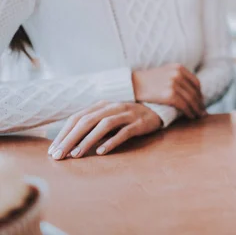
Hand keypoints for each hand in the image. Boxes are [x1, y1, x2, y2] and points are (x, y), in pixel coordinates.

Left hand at [47, 101, 161, 159]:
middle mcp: (113, 107)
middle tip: (59, 155)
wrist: (157, 112)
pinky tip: (101, 152)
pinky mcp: (140, 123)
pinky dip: (112, 141)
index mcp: (102, 105)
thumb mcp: (108, 118)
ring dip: (88, 140)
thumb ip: (92, 126)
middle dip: (71, 139)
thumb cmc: (127, 119)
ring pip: (104, 125)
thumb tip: (68, 143)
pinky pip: (124, 132)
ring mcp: (127, 114)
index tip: (53, 150)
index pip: (78, 117)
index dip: (64, 133)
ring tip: (76, 155)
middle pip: (87, 121)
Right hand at [132, 64, 204, 118]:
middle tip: (202, 111)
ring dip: (197, 109)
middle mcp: (178, 74)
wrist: (131, 84)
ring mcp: (174, 83)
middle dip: (200, 103)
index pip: (195, 82)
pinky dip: (190, 112)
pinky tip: (191, 116)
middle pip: (195, 91)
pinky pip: (184, 105)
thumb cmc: (147, 82)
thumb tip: (190, 90)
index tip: (200, 102)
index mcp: (178, 67)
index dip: (199, 94)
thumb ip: (177, 77)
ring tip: (199, 116)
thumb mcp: (164, 73)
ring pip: (191, 99)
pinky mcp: (169, 94)